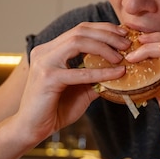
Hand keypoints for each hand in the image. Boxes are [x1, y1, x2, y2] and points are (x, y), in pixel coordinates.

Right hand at [15, 22, 129, 143]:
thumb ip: (96, 78)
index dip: (103, 29)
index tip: (123, 34)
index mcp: (51, 50)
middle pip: (80, 31)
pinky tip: (118, 73)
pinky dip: (102, 71)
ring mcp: (44, 62)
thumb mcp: (81, 89)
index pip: (79, 29)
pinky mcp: (48, 78)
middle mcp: (45, 51)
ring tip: (121, 56)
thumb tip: (121, 70)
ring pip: (78, 42)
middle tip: (127, 44)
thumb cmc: (55, 110)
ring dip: (104, 47)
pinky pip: (80, 72)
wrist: (32, 129)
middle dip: (107, 34)